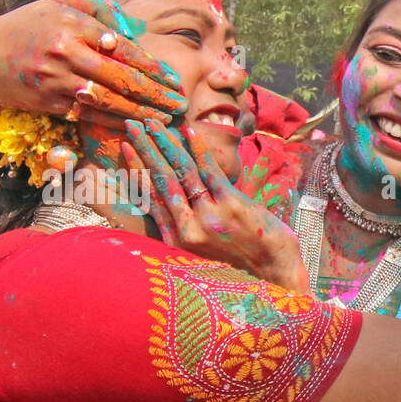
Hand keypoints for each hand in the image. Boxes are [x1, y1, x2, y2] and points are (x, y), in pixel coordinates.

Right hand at [0, 0, 187, 127]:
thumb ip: (100, 11)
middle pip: (122, 77)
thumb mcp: (59, 6)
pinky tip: (136, 126)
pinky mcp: (49, 102)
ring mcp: (56, 79)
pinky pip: (90, 115)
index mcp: (73, 24)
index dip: (153, 67)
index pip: (123, 48)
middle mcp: (66, 51)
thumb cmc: (26, 27)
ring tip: (165, 118)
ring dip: (142, 112)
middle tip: (180, 103)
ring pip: (109, 100)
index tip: (173, 79)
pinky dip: (116, 122)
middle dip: (156, 93)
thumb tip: (136, 27)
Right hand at [123, 119, 309, 292]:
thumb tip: (174, 204)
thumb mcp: (202, 256)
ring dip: (165, 143)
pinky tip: (187, 132)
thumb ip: (186, 232)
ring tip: (152, 123)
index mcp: (177, 241)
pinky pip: (209, 171)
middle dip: (145, 150)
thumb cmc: (242, 268)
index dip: (136, 170)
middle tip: (132, 125)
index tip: (126, 149)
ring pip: (182, 172)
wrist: (275, 278)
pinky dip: (197, 149)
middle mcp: (188, 228)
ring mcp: (209, 215)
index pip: (150, 197)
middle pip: (161, 179)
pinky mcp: (231, 205)